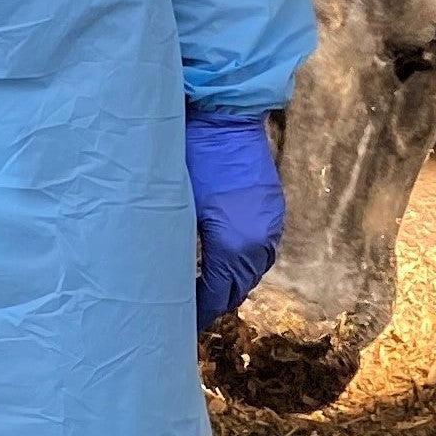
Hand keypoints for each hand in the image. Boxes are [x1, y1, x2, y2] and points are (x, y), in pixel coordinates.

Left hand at [183, 109, 285, 330]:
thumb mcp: (176, 205)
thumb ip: (174, 246)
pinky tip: (222, 260)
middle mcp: (259, 244)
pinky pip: (260, 250)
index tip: (177, 320)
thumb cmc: (193, 157)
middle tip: (186, 309)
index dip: (196, 311)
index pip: (215, 296)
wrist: (225, 115)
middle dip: (213, 301)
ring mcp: (271, 226)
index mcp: (234, 248)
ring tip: (202, 288)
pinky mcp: (273, 210)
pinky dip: (242, 262)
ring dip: (229, 282)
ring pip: (251, 271)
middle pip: (236, 289)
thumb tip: (163, 275)